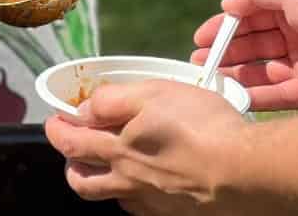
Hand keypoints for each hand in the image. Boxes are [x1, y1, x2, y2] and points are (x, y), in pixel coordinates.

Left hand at [44, 80, 244, 214]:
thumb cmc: (202, 128)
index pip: (72, 142)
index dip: (57, 129)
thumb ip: (113, 101)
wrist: (243, 172)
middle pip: (82, 180)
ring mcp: (150, 201)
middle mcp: (128, 181)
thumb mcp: (154, 94)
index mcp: (119, 150)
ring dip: (96, 180)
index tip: (54, 119)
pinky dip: (130, 194)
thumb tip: (86, 109)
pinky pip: (138, 207)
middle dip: (69, 162)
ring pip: (109, 197)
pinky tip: (141, 182)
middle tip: (70, 146)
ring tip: (100, 166)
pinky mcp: (172, 213)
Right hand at [196, 0, 297, 111]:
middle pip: (255, 45)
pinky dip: (256, 95)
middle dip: (226, 53)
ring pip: (264, 71)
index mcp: (294, 6)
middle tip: (198, 63)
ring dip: (236, 75)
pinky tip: (234, 95)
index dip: (225, 27)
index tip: (199, 39)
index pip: (252, 16)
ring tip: (210, 80)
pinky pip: (280, 95)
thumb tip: (227, 5)